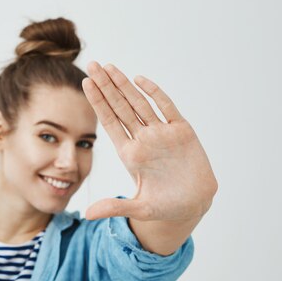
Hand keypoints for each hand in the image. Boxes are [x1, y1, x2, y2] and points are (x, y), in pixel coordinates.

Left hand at [82, 62, 217, 221]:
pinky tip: (141, 80)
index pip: (110, 122)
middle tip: (92, 64)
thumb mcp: (140, 207)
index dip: (98, 103)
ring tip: (110, 67)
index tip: (86, 83)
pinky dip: (155, 93)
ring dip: (125, 85)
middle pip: (121, 107)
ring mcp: (162, 134)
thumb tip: (88, 215)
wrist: (195, 204)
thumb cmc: (166, 207)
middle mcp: (144, 139)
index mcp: (130, 154)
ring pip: (140, 103)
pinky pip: (167, 108)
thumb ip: (115, 207)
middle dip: (107, 86)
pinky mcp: (182, 131)